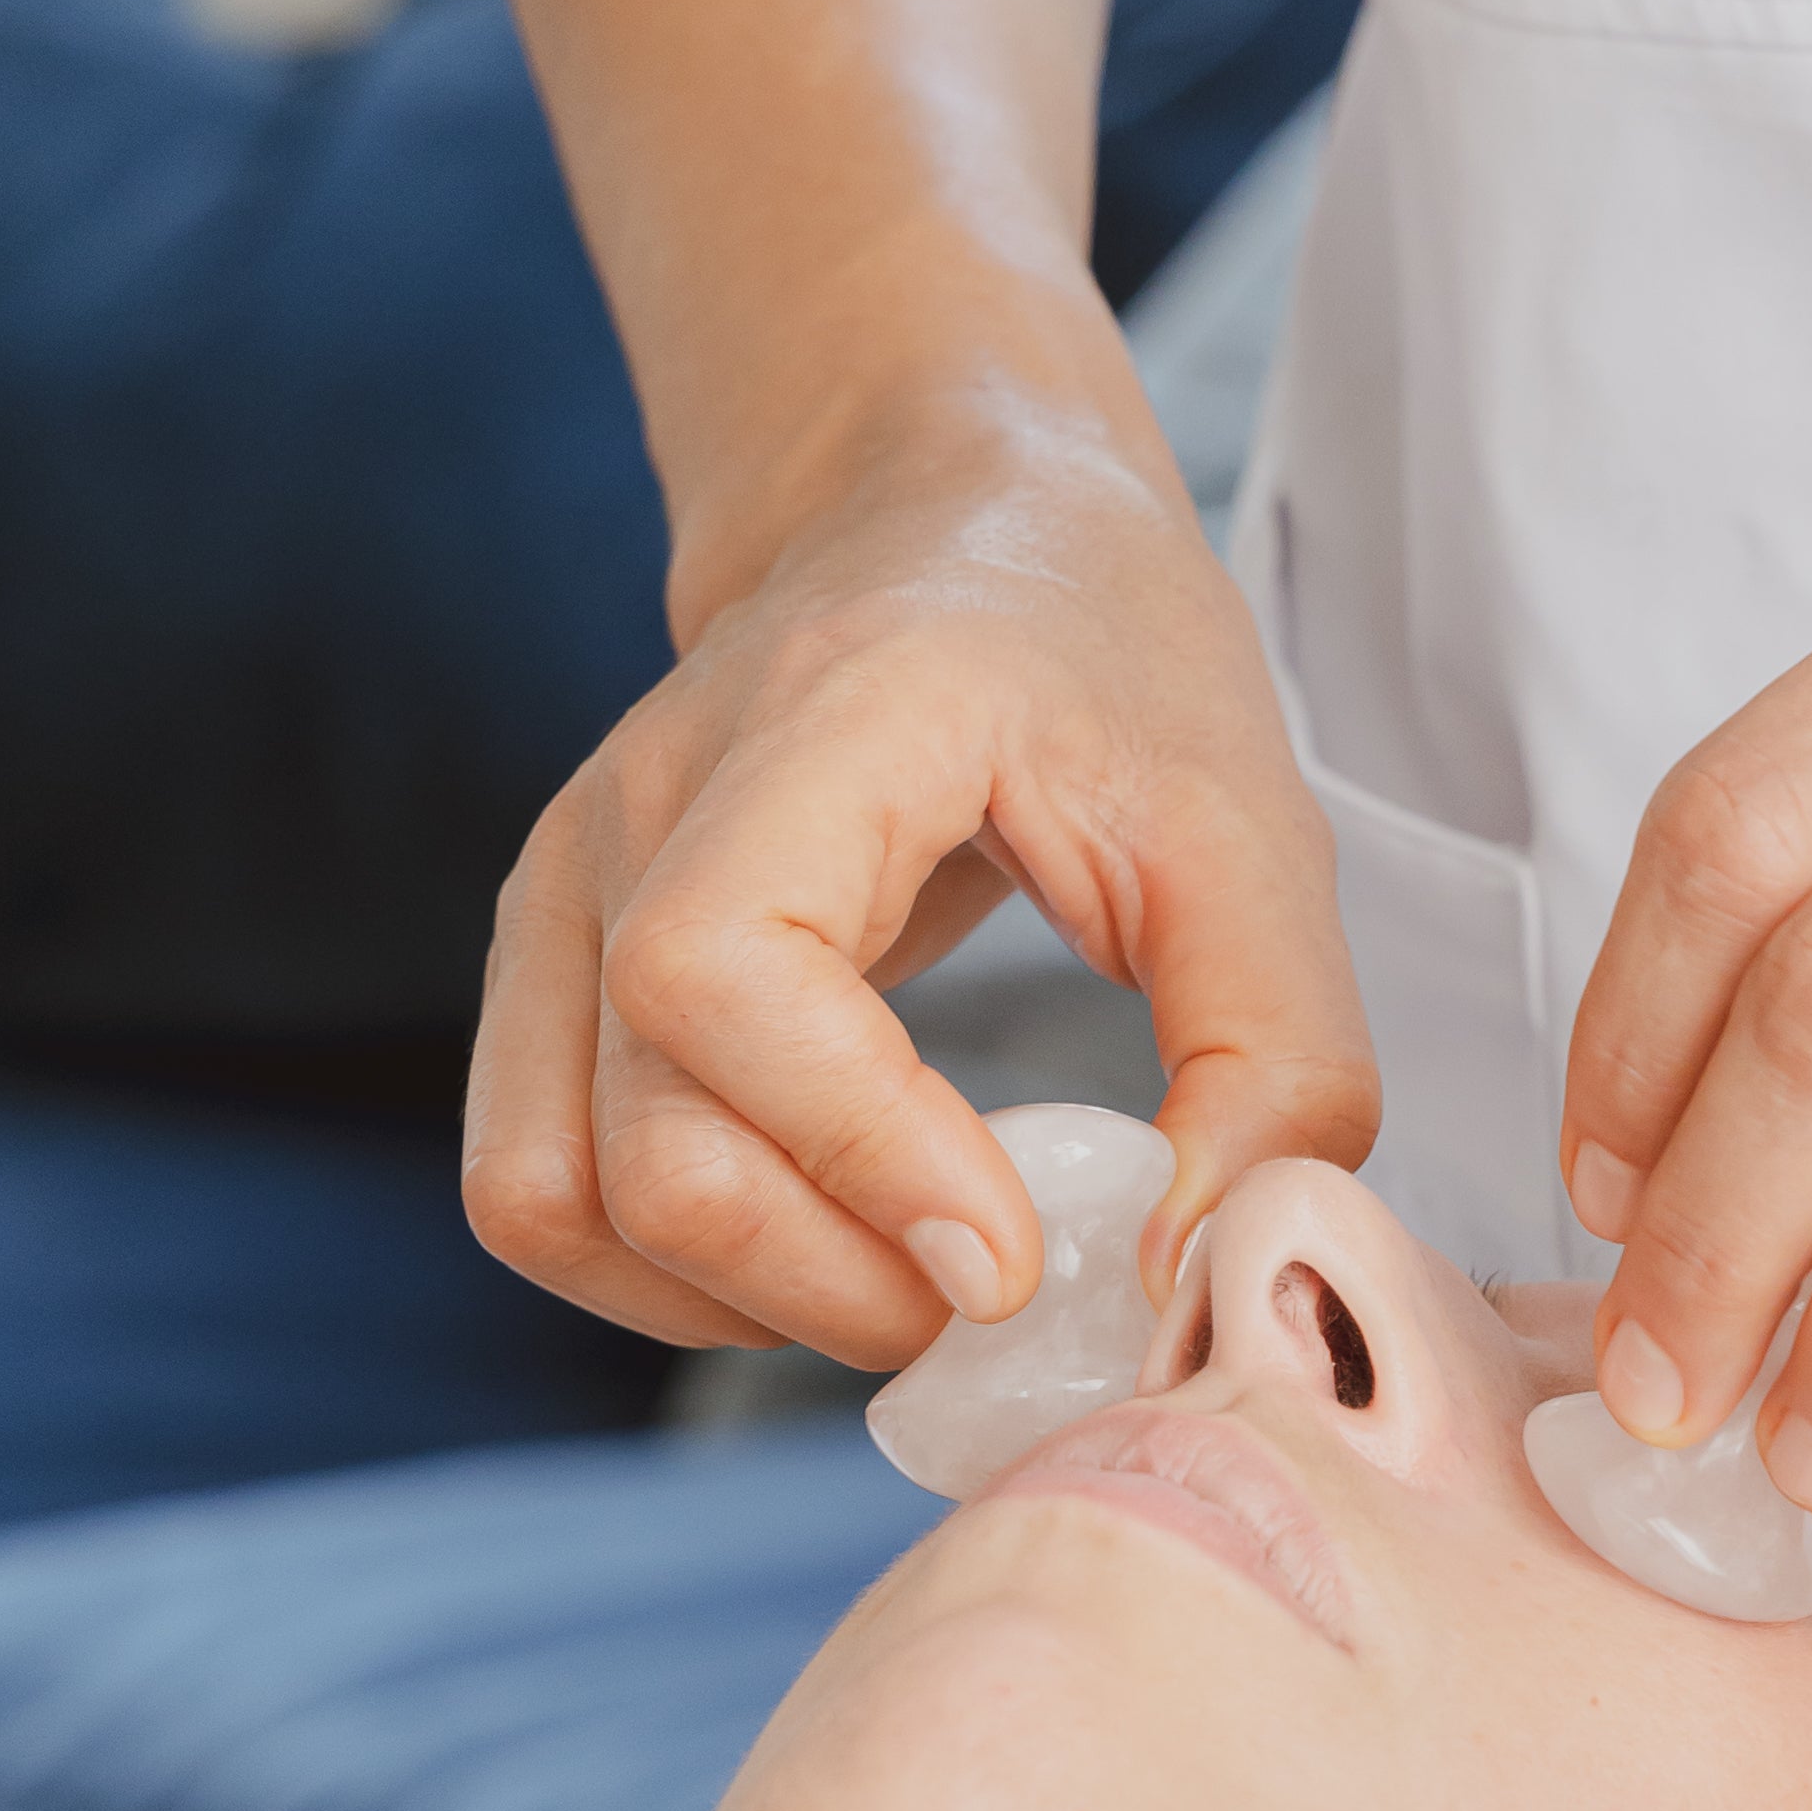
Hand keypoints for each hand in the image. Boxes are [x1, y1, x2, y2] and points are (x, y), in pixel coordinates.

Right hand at [464, 395, 1377, 1365]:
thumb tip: (1187, 1277)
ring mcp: (568, 889)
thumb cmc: (1094, 648)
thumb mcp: (1251, 826)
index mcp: (818, 724)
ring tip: (909, 1281)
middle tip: (1003, 1292)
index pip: (715, 973)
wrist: (933, 508)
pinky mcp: (550, 966)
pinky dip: (667, 1278)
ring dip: (743, 1302)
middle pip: (647, 1147)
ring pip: (563, 1198)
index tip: (1009, 1254)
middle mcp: (642, 807)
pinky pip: (539, 1190)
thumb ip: (1272, 1057)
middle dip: (838, 1283)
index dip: (854, 1152)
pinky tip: (816, 1249)